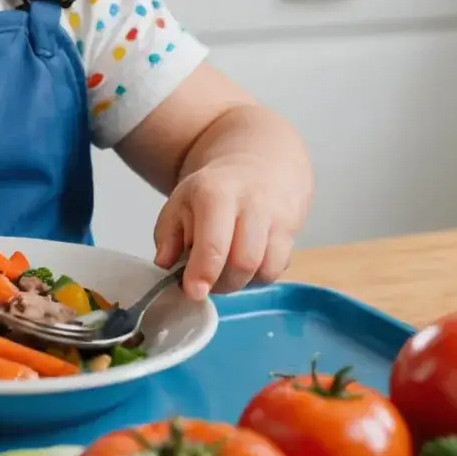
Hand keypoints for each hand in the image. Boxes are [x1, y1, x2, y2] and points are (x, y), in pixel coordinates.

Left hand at [152, 154, 309, 300]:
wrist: (258, 163)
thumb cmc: (213, 189)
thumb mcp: (181, 201)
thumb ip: (167, 233)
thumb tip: (165, 263)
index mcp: (215, 193)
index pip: (214, 242)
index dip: (203, 272)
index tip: (193, 292)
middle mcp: (251, 203)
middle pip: (243, 262)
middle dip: (221, 284)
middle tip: (206, 281)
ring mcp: (276, 218)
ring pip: (264, 270)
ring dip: (241, 283)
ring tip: (224, 272)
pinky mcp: (291, 233)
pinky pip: (277, 269)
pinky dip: (258, 277)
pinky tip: (244, 266)